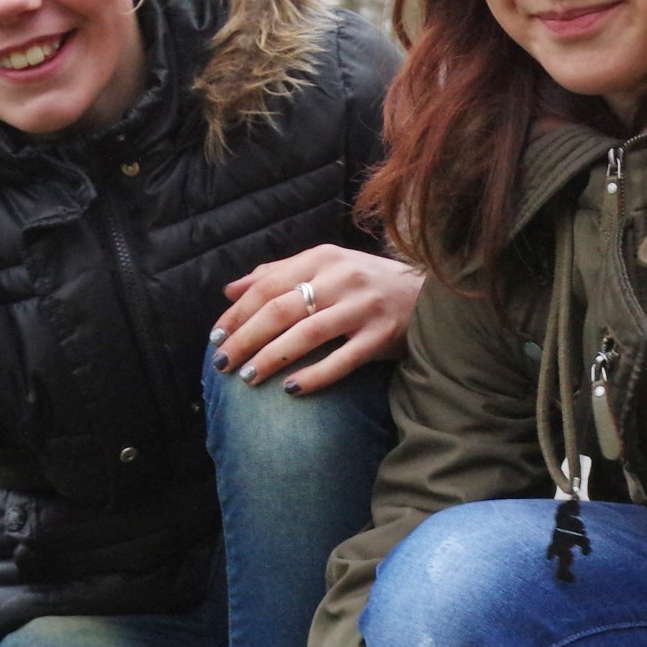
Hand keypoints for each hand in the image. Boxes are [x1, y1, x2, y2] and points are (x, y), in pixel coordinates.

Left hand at [211, 245, 421, 394]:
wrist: (430, 294)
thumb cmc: (366, 282)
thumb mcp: (325, 267)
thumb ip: (278, 274)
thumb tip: (229, 291)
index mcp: (323, 257)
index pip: (267, 285)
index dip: (237, 313)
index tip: (216, 336)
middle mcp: (342, 278)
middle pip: (281, 310)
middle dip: (245, 338)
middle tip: (223, 363)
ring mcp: (363, 307)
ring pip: (306, 334)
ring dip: (272, 358)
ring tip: (248, 378)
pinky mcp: (381, 336)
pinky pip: (342, 360)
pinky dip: (314, 376)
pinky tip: (291, 389)